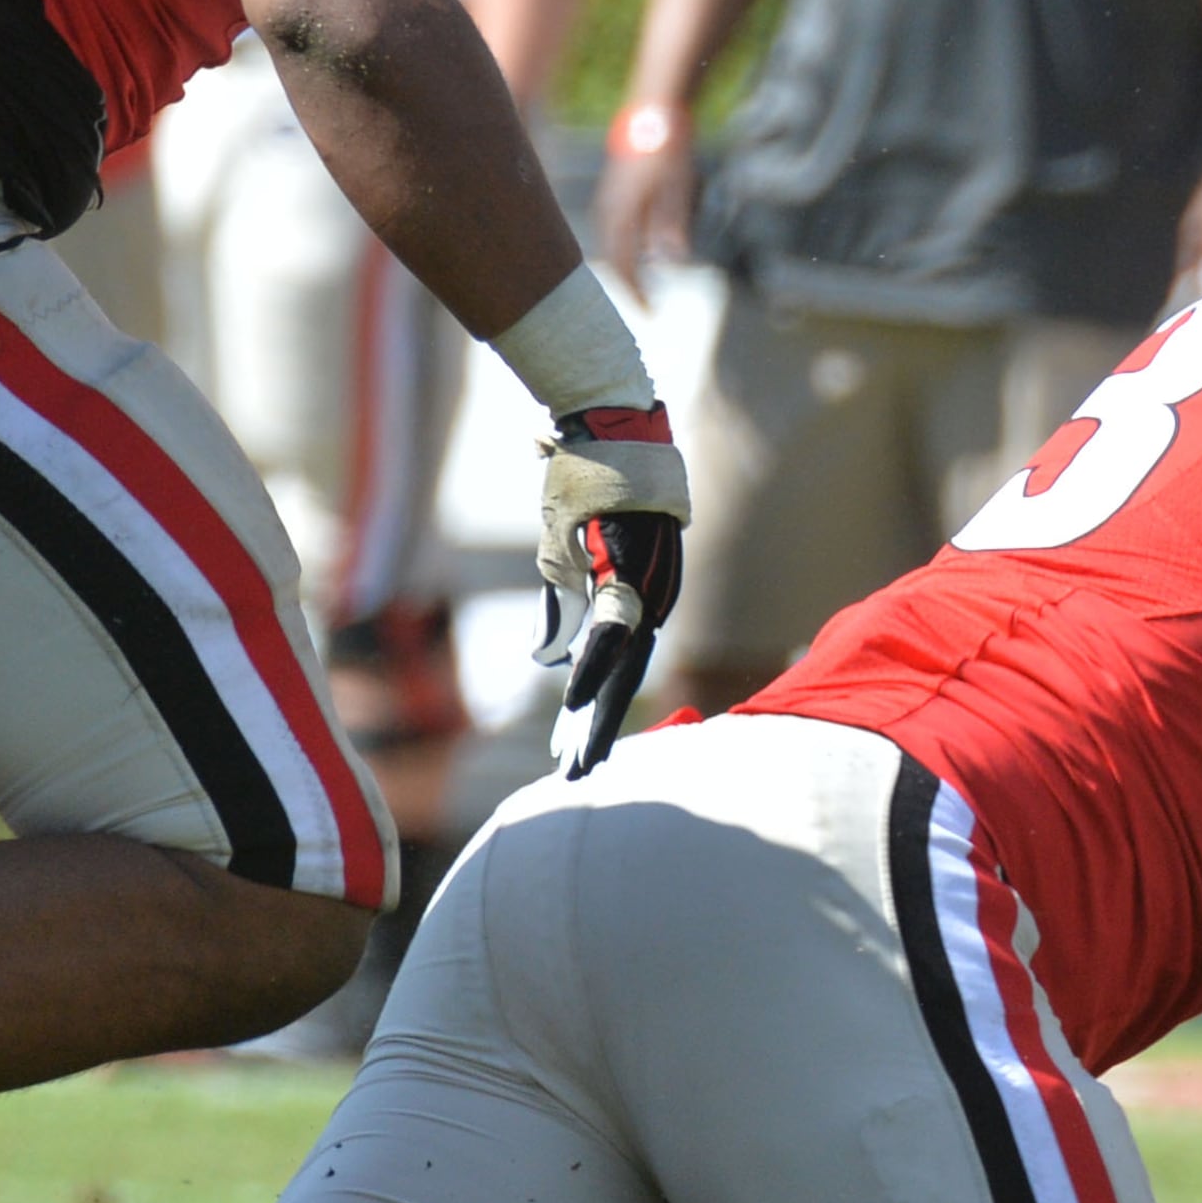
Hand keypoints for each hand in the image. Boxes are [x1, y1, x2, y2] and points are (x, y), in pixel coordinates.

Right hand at [534, 403, 688, 777]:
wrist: (606, 427)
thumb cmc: (586, 487)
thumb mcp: (564, 556)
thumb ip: (562, 608)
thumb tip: (547, 660)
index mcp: (643, 598)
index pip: (623, 667)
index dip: (600, 710)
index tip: (577, 749)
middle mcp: (654, 597)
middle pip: (629, 676)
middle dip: (601, 729)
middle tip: (580, 775)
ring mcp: (645, 583)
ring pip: (624, 663)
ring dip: (598, 713)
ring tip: (577, 758)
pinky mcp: (628, 566)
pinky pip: (612, 626)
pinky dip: (594, 665)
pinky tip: (576, 699)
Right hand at [594, 105, 694, 289]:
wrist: (654, 113)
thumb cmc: (670, 149)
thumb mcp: (679, 186)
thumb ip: (673, 222)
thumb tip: (672, 258)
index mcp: (622, 211)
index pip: (623, 263)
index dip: (636, 290)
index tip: (649, 312)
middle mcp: (611, 208)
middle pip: (614, 258)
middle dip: (628, 284)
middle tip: (645, 307)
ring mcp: (611, 200)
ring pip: (614, 245)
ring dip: (626, 268)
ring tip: (641, 291)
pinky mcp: (617, 193)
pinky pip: (617, 231)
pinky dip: (626, 249)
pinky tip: (641, 259)